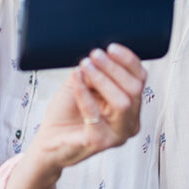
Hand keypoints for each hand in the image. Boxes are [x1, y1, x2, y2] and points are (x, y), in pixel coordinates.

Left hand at [4, 43, 145, 188]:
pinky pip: (95, 114)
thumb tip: (99, 53)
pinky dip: (84, 92)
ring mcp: (117, 135)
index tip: (111, 47)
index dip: (129, 61)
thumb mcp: (82, 85)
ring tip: (85, 65)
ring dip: (102, 79)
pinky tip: (76, 78)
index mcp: (131, 107)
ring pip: (122, 102)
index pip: (140, 80)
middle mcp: (130, 122)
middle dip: (114, 68)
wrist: (49, 140)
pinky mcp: (100, 142)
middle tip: (94, 54)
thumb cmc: (68, 112)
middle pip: (134, 89)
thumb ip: (93, 72)